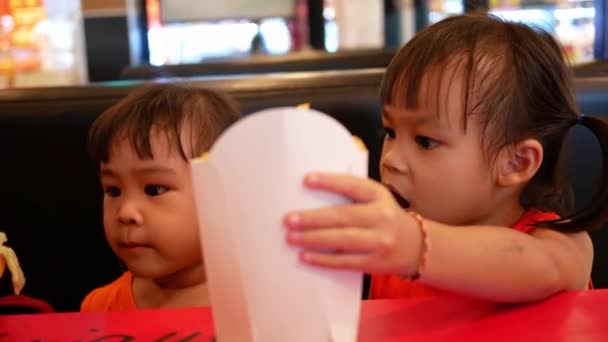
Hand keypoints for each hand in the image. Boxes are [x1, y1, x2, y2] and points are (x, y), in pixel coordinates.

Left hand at [284, 172, 422, 274]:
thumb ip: (352, 195)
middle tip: (289, 219)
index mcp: (379, 195)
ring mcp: (380, 242)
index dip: (329, 182)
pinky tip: (305, 256)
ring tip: (291, 237)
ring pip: (342, 240)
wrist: (417, 246)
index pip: (353, 186)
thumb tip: (310, 195)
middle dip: (313, 218)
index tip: (305, 180)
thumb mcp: (376, 200)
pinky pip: (345, 261)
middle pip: (343, 216)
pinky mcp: (375, 262)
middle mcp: (381, 217)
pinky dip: (323, 259)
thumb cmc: (384, 217)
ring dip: (313, 239)